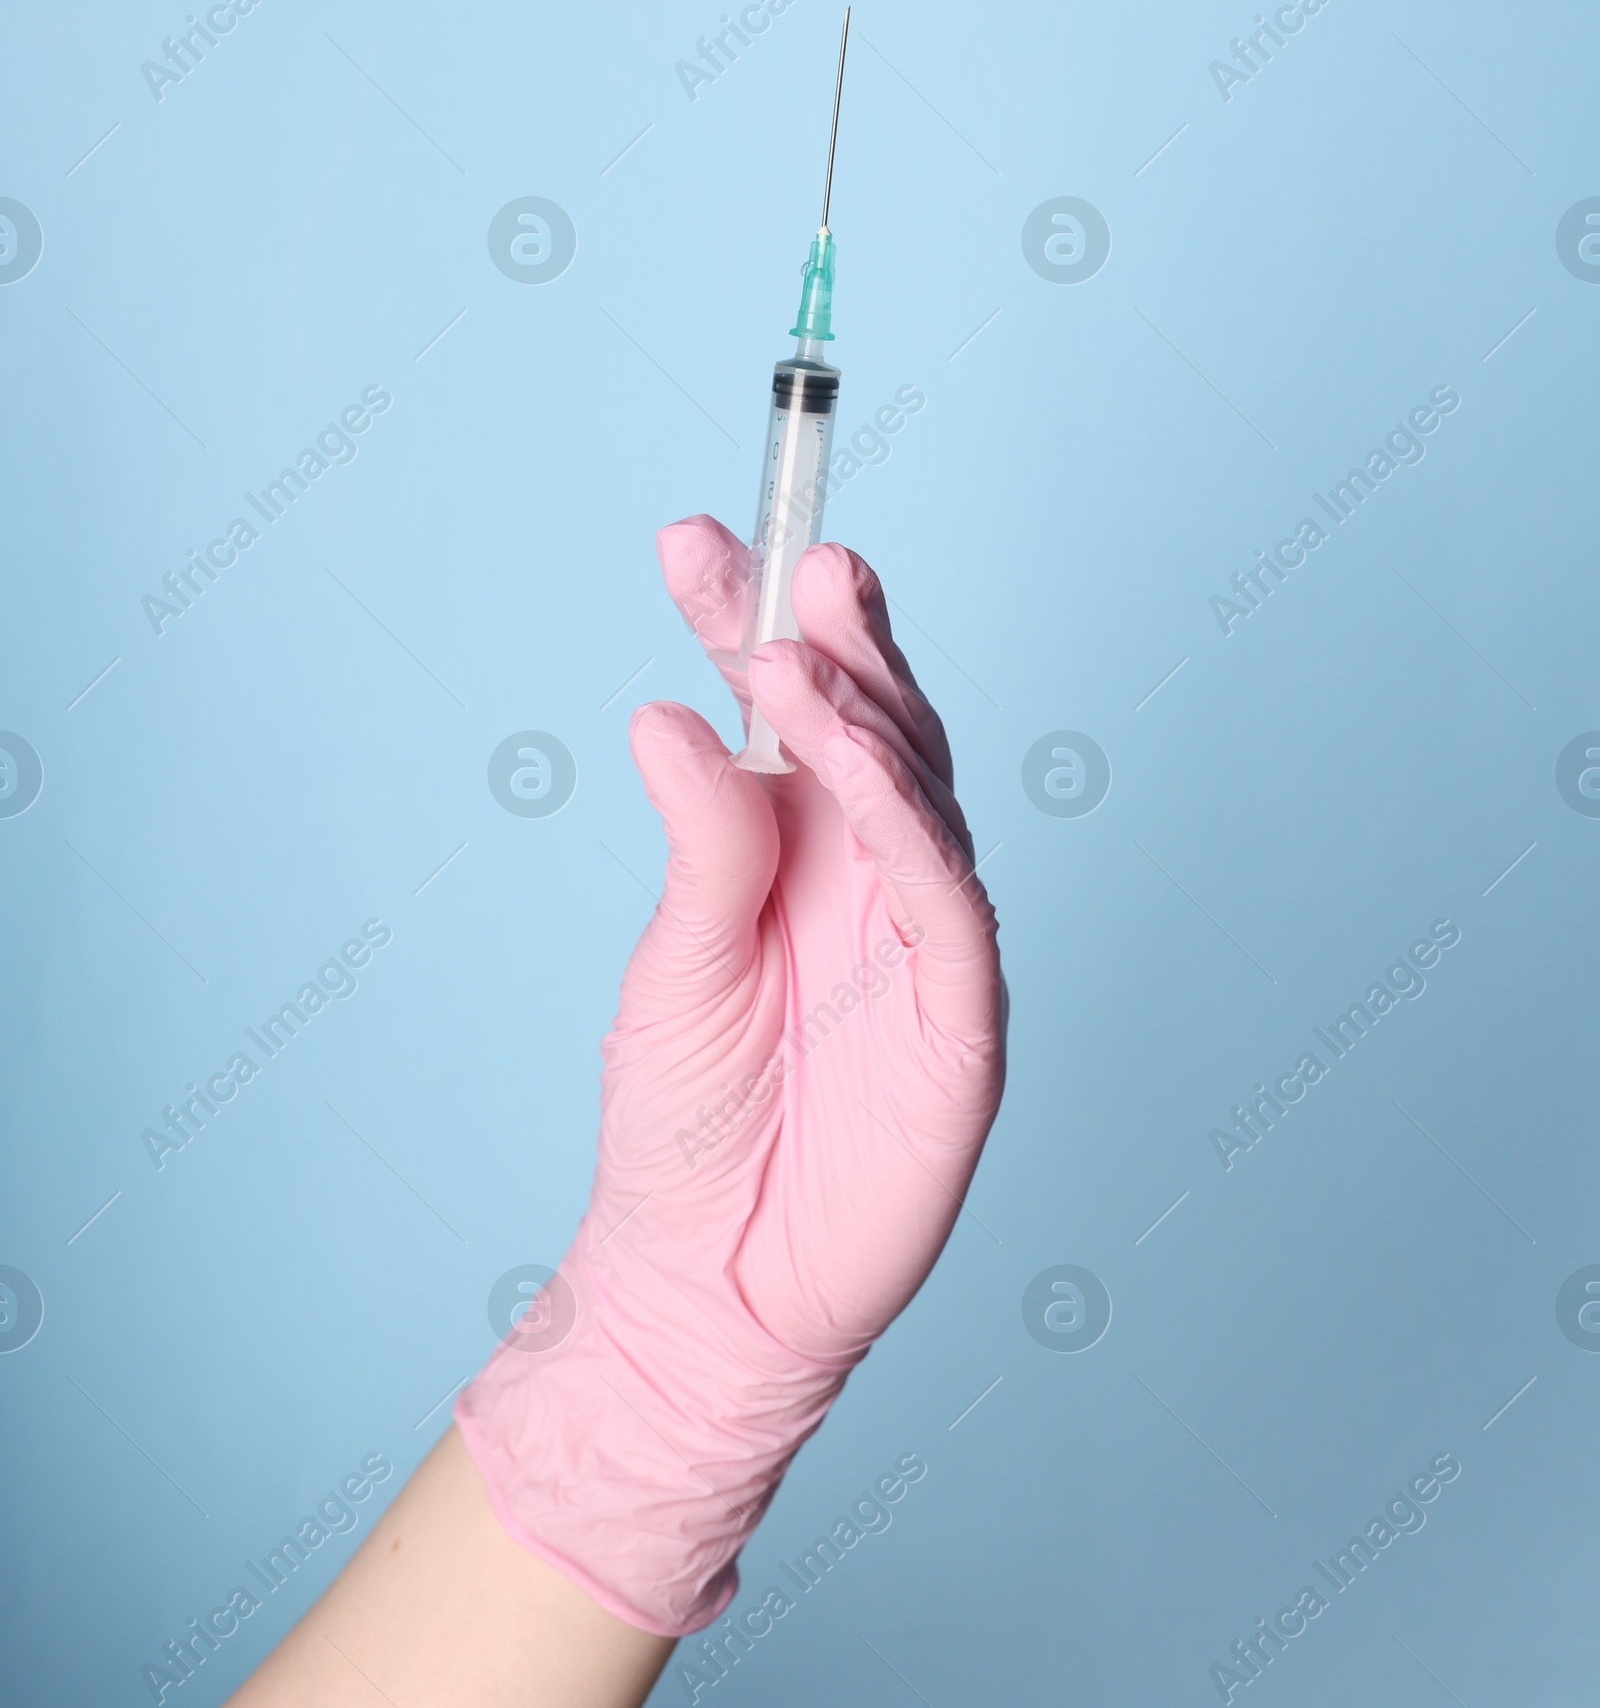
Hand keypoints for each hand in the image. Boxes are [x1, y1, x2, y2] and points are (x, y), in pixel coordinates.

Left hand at [456, 519, 1003, 1634]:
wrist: (712, 1286)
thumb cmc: (687, 1122)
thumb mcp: (674, 963)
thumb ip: (700, 841)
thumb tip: (670, 715)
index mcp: (798, 844)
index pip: (787, 708)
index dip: (749, 616)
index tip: (693, 539)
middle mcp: (870, 870)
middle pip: (878, 722)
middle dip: (838, 633)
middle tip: (795, 555)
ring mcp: (923, 934)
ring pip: (921, 790)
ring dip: (865, 708)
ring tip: (794, 643)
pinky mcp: (961, 1011)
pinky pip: (946, 896)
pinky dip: (904, 817)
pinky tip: (850, 754)